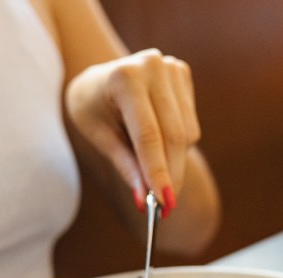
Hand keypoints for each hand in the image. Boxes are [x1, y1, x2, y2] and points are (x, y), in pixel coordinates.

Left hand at [65, 49, 200, 215]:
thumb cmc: (92, 108)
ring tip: (150, 165)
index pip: (147, 134)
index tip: (164, 203)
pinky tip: (157, 138)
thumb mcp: (98, 135)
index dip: (157, 171)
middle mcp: (152, 66)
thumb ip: (124, 164)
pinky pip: (190, 124)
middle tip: (166, 206)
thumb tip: (143, 199)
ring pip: (187, 133)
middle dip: (171, 174)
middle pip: (173, 135)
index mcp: (124, 77)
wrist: (99, 79)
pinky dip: (177, 143)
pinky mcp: (183, 74)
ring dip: (174, 161)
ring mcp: (172, 67)